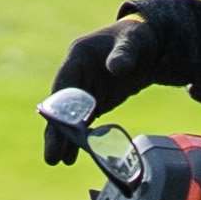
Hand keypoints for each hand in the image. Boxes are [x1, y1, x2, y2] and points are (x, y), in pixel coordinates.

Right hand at [40, 2, 191, 162]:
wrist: (149, 44)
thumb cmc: (138, 38)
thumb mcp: (134, 42)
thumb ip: (124, 54)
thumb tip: (116, 68)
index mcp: (78, 56)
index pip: (64, 83)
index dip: (59, 106)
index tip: (57, 126)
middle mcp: (75, 74)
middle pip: (61, 105)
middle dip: (56, 130)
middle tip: (52, 155)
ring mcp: (83, 89)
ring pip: (69, 117)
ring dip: (64, 138)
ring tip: (58, 161)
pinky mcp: (94, 101)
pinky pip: (82, 122)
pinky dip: (78, 137)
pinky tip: (73, 156)